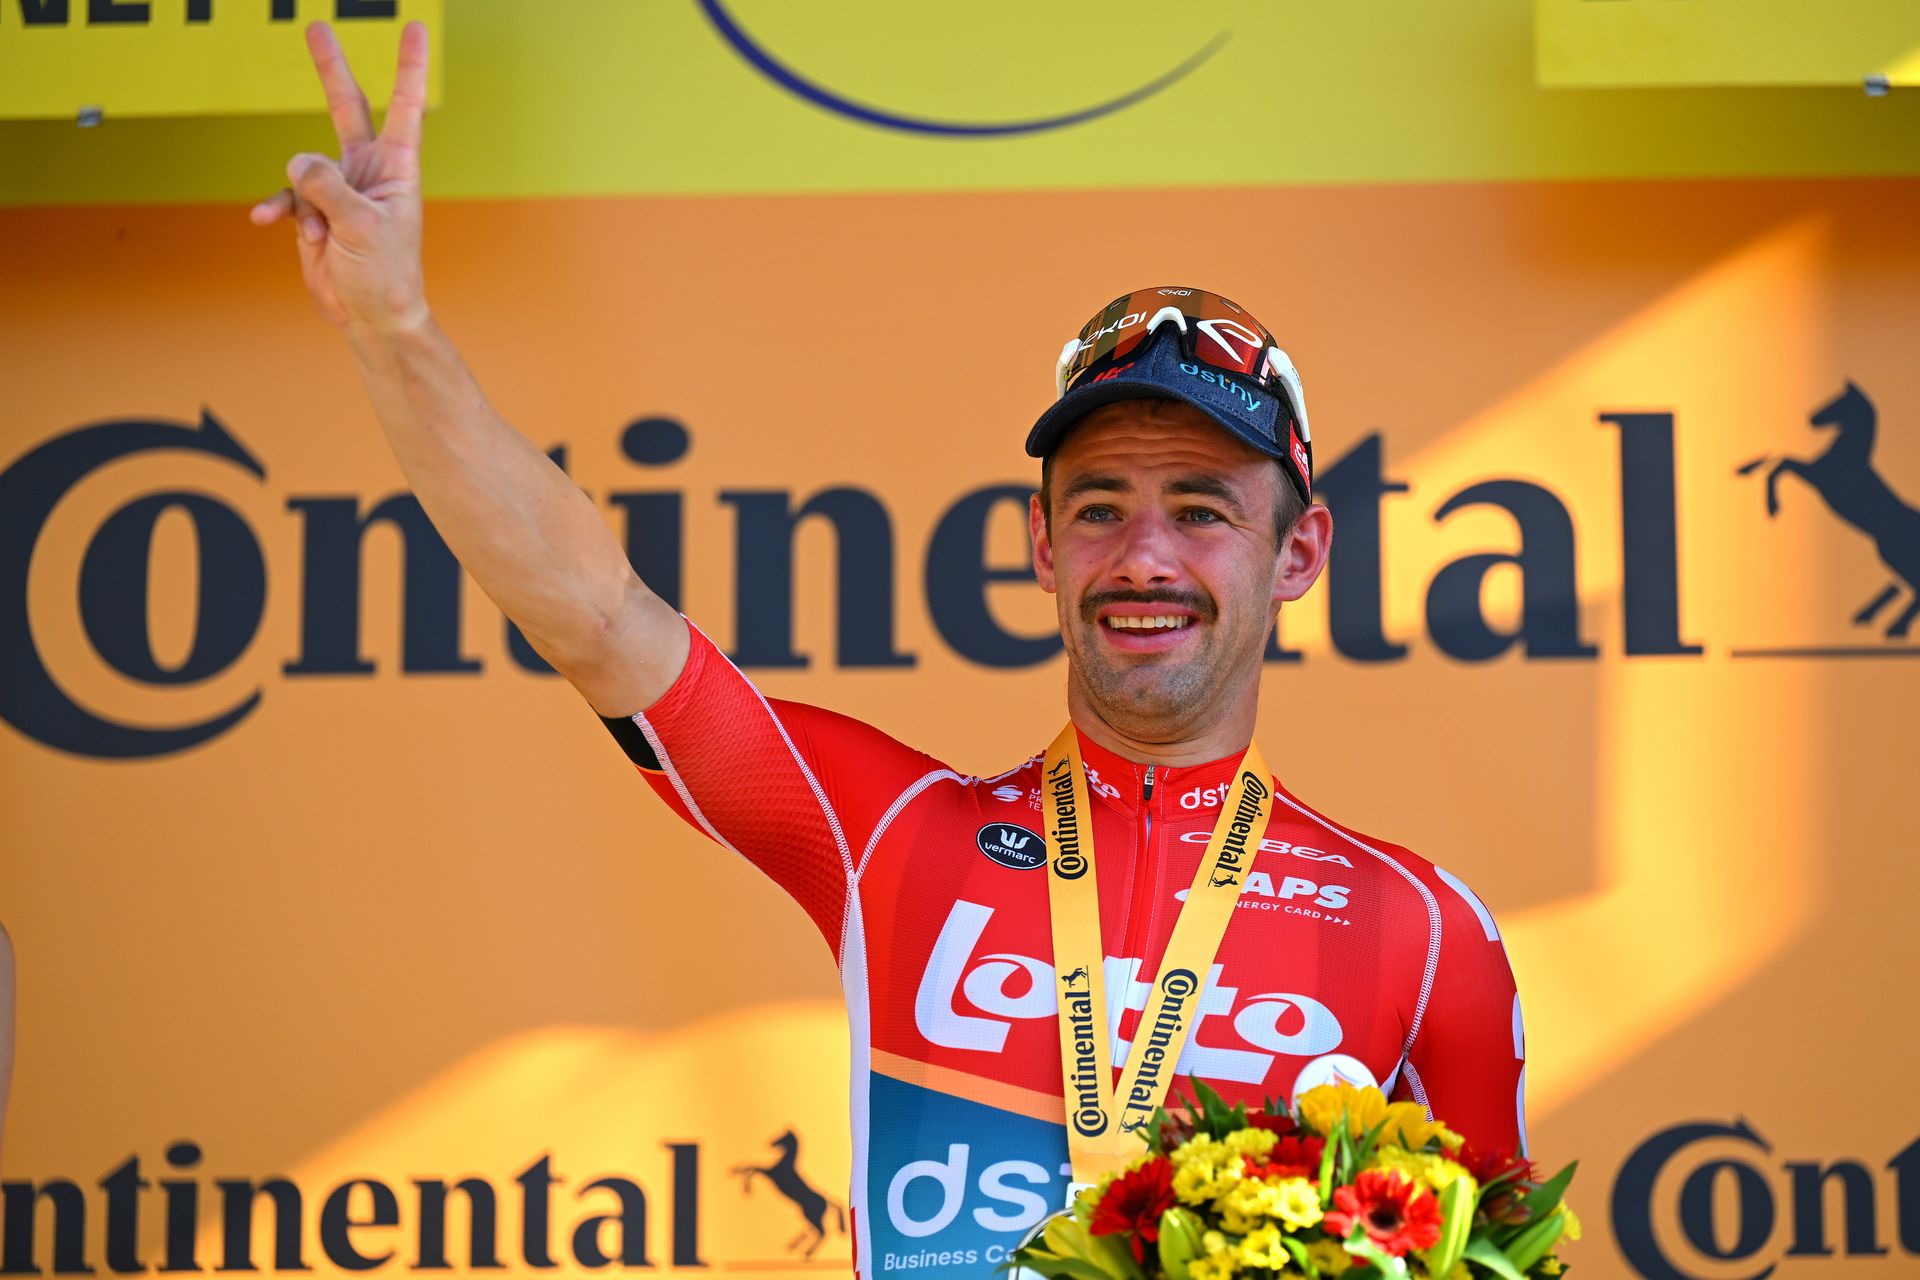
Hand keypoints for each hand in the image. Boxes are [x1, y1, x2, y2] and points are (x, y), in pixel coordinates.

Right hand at [251, 21, 430, 335]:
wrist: (370, 316)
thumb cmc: (385, 275)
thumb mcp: (362, 228)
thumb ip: (328, 188)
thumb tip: (297, 160)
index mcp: (396, 168)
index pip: (404, 107)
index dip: (407, 67)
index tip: (412, 27)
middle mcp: (366, 170)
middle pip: (345, 108)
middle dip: (330, 69)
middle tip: (316, 26)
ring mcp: (337, 188)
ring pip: (304, 168)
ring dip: (303, 201)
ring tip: (317, 233)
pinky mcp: (313, 210)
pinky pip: (286, 196)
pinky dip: (278, 208)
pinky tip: (265, 220)